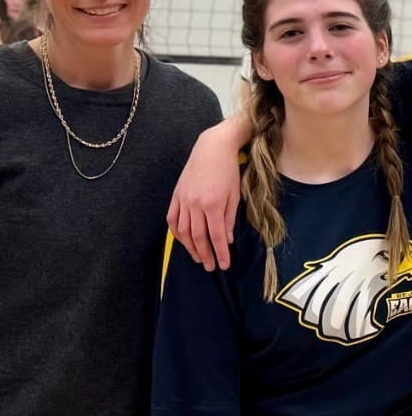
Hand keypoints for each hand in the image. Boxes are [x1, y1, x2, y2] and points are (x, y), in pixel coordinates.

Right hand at [167, 122, 243, 270]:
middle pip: (198, 237)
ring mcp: (183, 200)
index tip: (224, 265)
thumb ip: (230, 219)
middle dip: (205, 254)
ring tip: (198, 258)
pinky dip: (177, 233)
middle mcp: (195, 204)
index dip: (220, 253)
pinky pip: (173, 219)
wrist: (212, 148)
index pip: (216, 236)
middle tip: (210, 267)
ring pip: (183, 231)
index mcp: (213, 204)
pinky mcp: (176, 195)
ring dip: (190, 247)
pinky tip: (183, 241)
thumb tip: (227, 240)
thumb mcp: (235, 195)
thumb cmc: (228, 171)